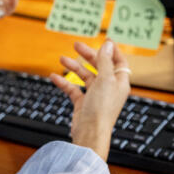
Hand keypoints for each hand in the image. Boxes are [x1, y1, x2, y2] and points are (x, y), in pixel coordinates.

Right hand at [50, 40, 130, 160]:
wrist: (90, 133)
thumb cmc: (102, 108)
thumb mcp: (105, 79)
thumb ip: (105, 61)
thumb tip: (108, 45)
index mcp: (119, 82)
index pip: (118, 61)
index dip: (112, 50)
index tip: (104, 40)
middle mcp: (109, 88)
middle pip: (100, 66)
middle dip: (88, 55)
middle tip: (76, 45)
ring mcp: (96, 96)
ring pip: (85, 76)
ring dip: (74, 67)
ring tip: (62, 59)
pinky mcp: (83, 104)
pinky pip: (73, 89)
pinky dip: (64, 83)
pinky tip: (54, 77)